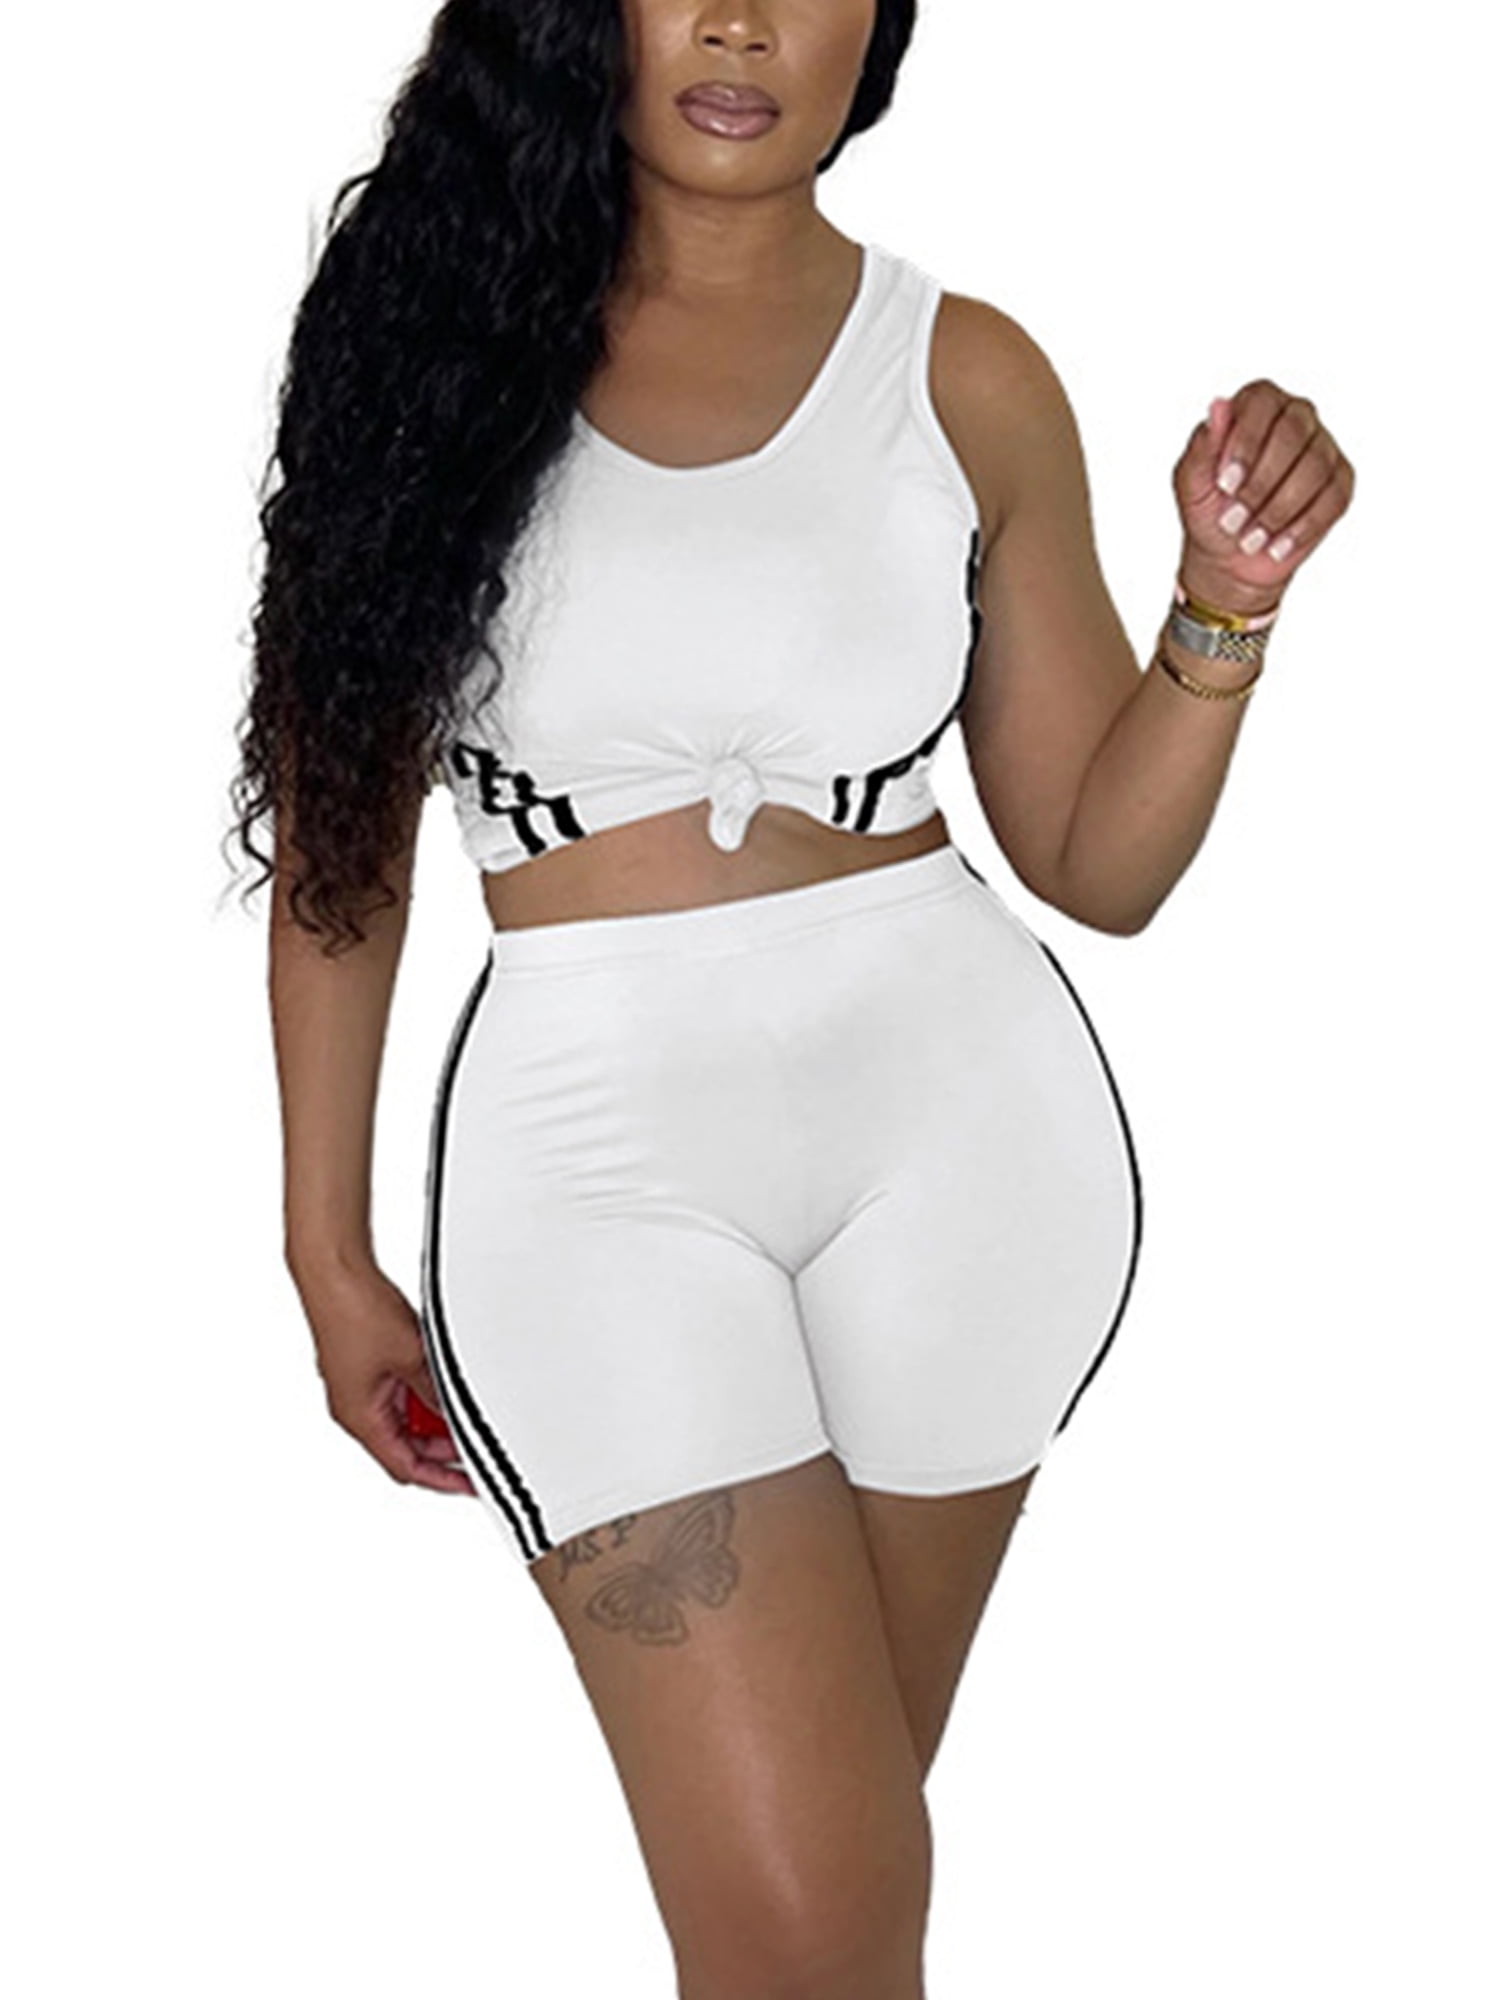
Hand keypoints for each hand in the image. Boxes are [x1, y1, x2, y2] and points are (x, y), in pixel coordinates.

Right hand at [291, 1256, 476, 1495]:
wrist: (334, 1271)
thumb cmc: (355, 1310)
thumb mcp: (414, 1358)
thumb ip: (436, 1392)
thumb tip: (454, 1414)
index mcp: (359, 1417)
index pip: (406, 1467)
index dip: (442, 1479)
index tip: (468, 1483)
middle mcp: (354, 1407)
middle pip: (405, 1445)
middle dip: (441, 1447)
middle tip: (475, 1443)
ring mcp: (358, 1386)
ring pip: (403, 1416)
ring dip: (432, 1415)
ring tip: (462, 1405)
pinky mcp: (363, 1365)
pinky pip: (398, 1392)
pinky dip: (422, 1393)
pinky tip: (443, 1379)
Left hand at [1173, 380, 1354, 615]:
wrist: (1229, 554)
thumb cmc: (1209, 509)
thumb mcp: (1192, 482)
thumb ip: (1203, 445)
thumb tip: (1218, 406)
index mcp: (1257, 404)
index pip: (1261, 402)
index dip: (1245, 443)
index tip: (1225, 484)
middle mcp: (1296, 415)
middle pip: (1293, 432)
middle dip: (1260, 483)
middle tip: (1233, 519)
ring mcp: (1323, 447)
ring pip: (1315, 467)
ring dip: (1277, 510)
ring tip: (1250, 537)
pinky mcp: (1340, 481)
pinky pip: (1333, 499)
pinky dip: (1301, 528)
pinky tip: (1276, 545)